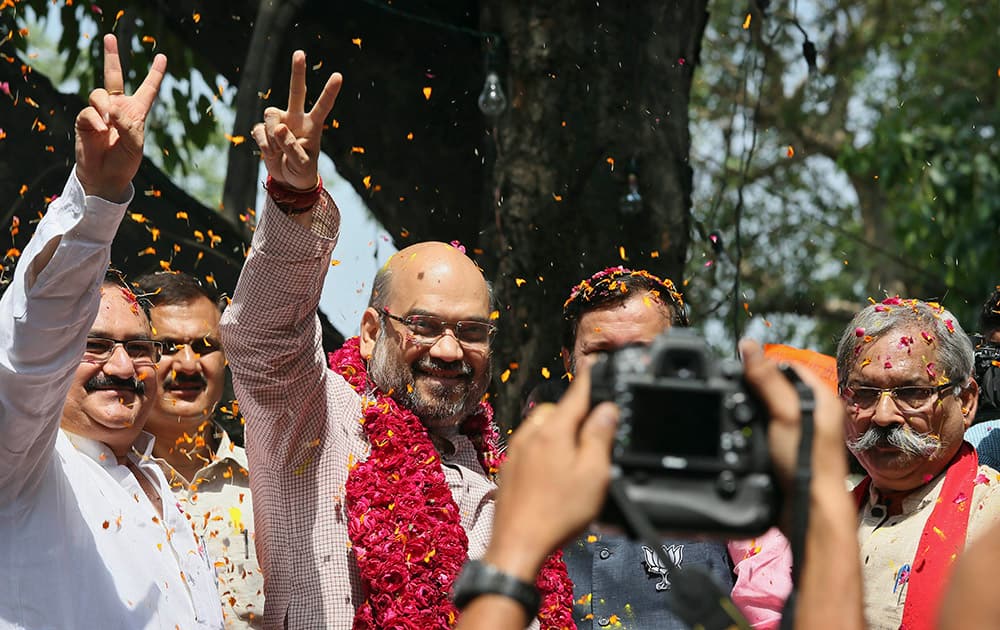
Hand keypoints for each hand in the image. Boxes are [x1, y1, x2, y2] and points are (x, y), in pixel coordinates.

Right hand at [75, 34, 165, 201]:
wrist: (105, 177)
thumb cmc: (125, 162)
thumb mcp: (136, 146)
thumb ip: (129, 126)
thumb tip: (111, 109)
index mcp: (136, 112)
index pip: (148, 89)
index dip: (155, 74)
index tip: (162, 57)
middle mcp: (117, 107)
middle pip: (113, 76)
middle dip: (111, 56)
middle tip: (109, 37)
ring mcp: (100, 112)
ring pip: (99, 93)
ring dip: (104, 106)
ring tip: (109, 124)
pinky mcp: (85, 120)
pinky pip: (89, 111)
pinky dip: (97, 120)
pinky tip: (103, 131)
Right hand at [252, 50, 342, 190]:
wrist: (288, 181)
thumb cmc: (302, 171)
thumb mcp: (302, 164)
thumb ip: (293, 147)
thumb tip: (280, 127)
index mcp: (312, 126)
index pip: (322, 107)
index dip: (329, 92)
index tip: (338, 76)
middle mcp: (296, 119)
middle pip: (296, 92)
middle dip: (297, 72)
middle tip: (299, 53)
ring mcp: (280, 122)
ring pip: (271, 117)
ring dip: (273, 137)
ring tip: (279, 152)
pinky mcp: (264, 129)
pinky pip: (259, 131)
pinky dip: (264, 144)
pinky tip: (271, 153)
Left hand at [485, 365, 618, 581]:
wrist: (518, 544)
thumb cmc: (557, 512)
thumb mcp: (594, 473)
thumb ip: (600, 436)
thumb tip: (606, 408)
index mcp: (553, 430)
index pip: (576, 392)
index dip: (589, 377)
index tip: (595, 362)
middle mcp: (530, 434)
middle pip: (558, 411)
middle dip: (576, 416)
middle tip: (594, 440)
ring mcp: (516, 451)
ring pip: (543, 429)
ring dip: (559, 435)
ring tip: (575, 465)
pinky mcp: (510, 469)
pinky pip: (532, 448)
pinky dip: (546, 453)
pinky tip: (555, 479)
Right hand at [739, 339, 850, 512]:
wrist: (808, 510)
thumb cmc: (806, 462)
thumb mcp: (784, 413)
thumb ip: (766, 378)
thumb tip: (748, 347)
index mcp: (821, 398)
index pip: (786, 366)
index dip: (762, 366)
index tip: (740, 372)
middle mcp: (813, 413)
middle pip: (775, 387)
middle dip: (754, 390)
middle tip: (737, 397)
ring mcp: (800, 433)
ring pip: (768, 410)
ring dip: (751, 412)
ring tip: (740, 418)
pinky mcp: (788, 451)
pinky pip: (765, 431)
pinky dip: (752, 431)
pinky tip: (744, 436)